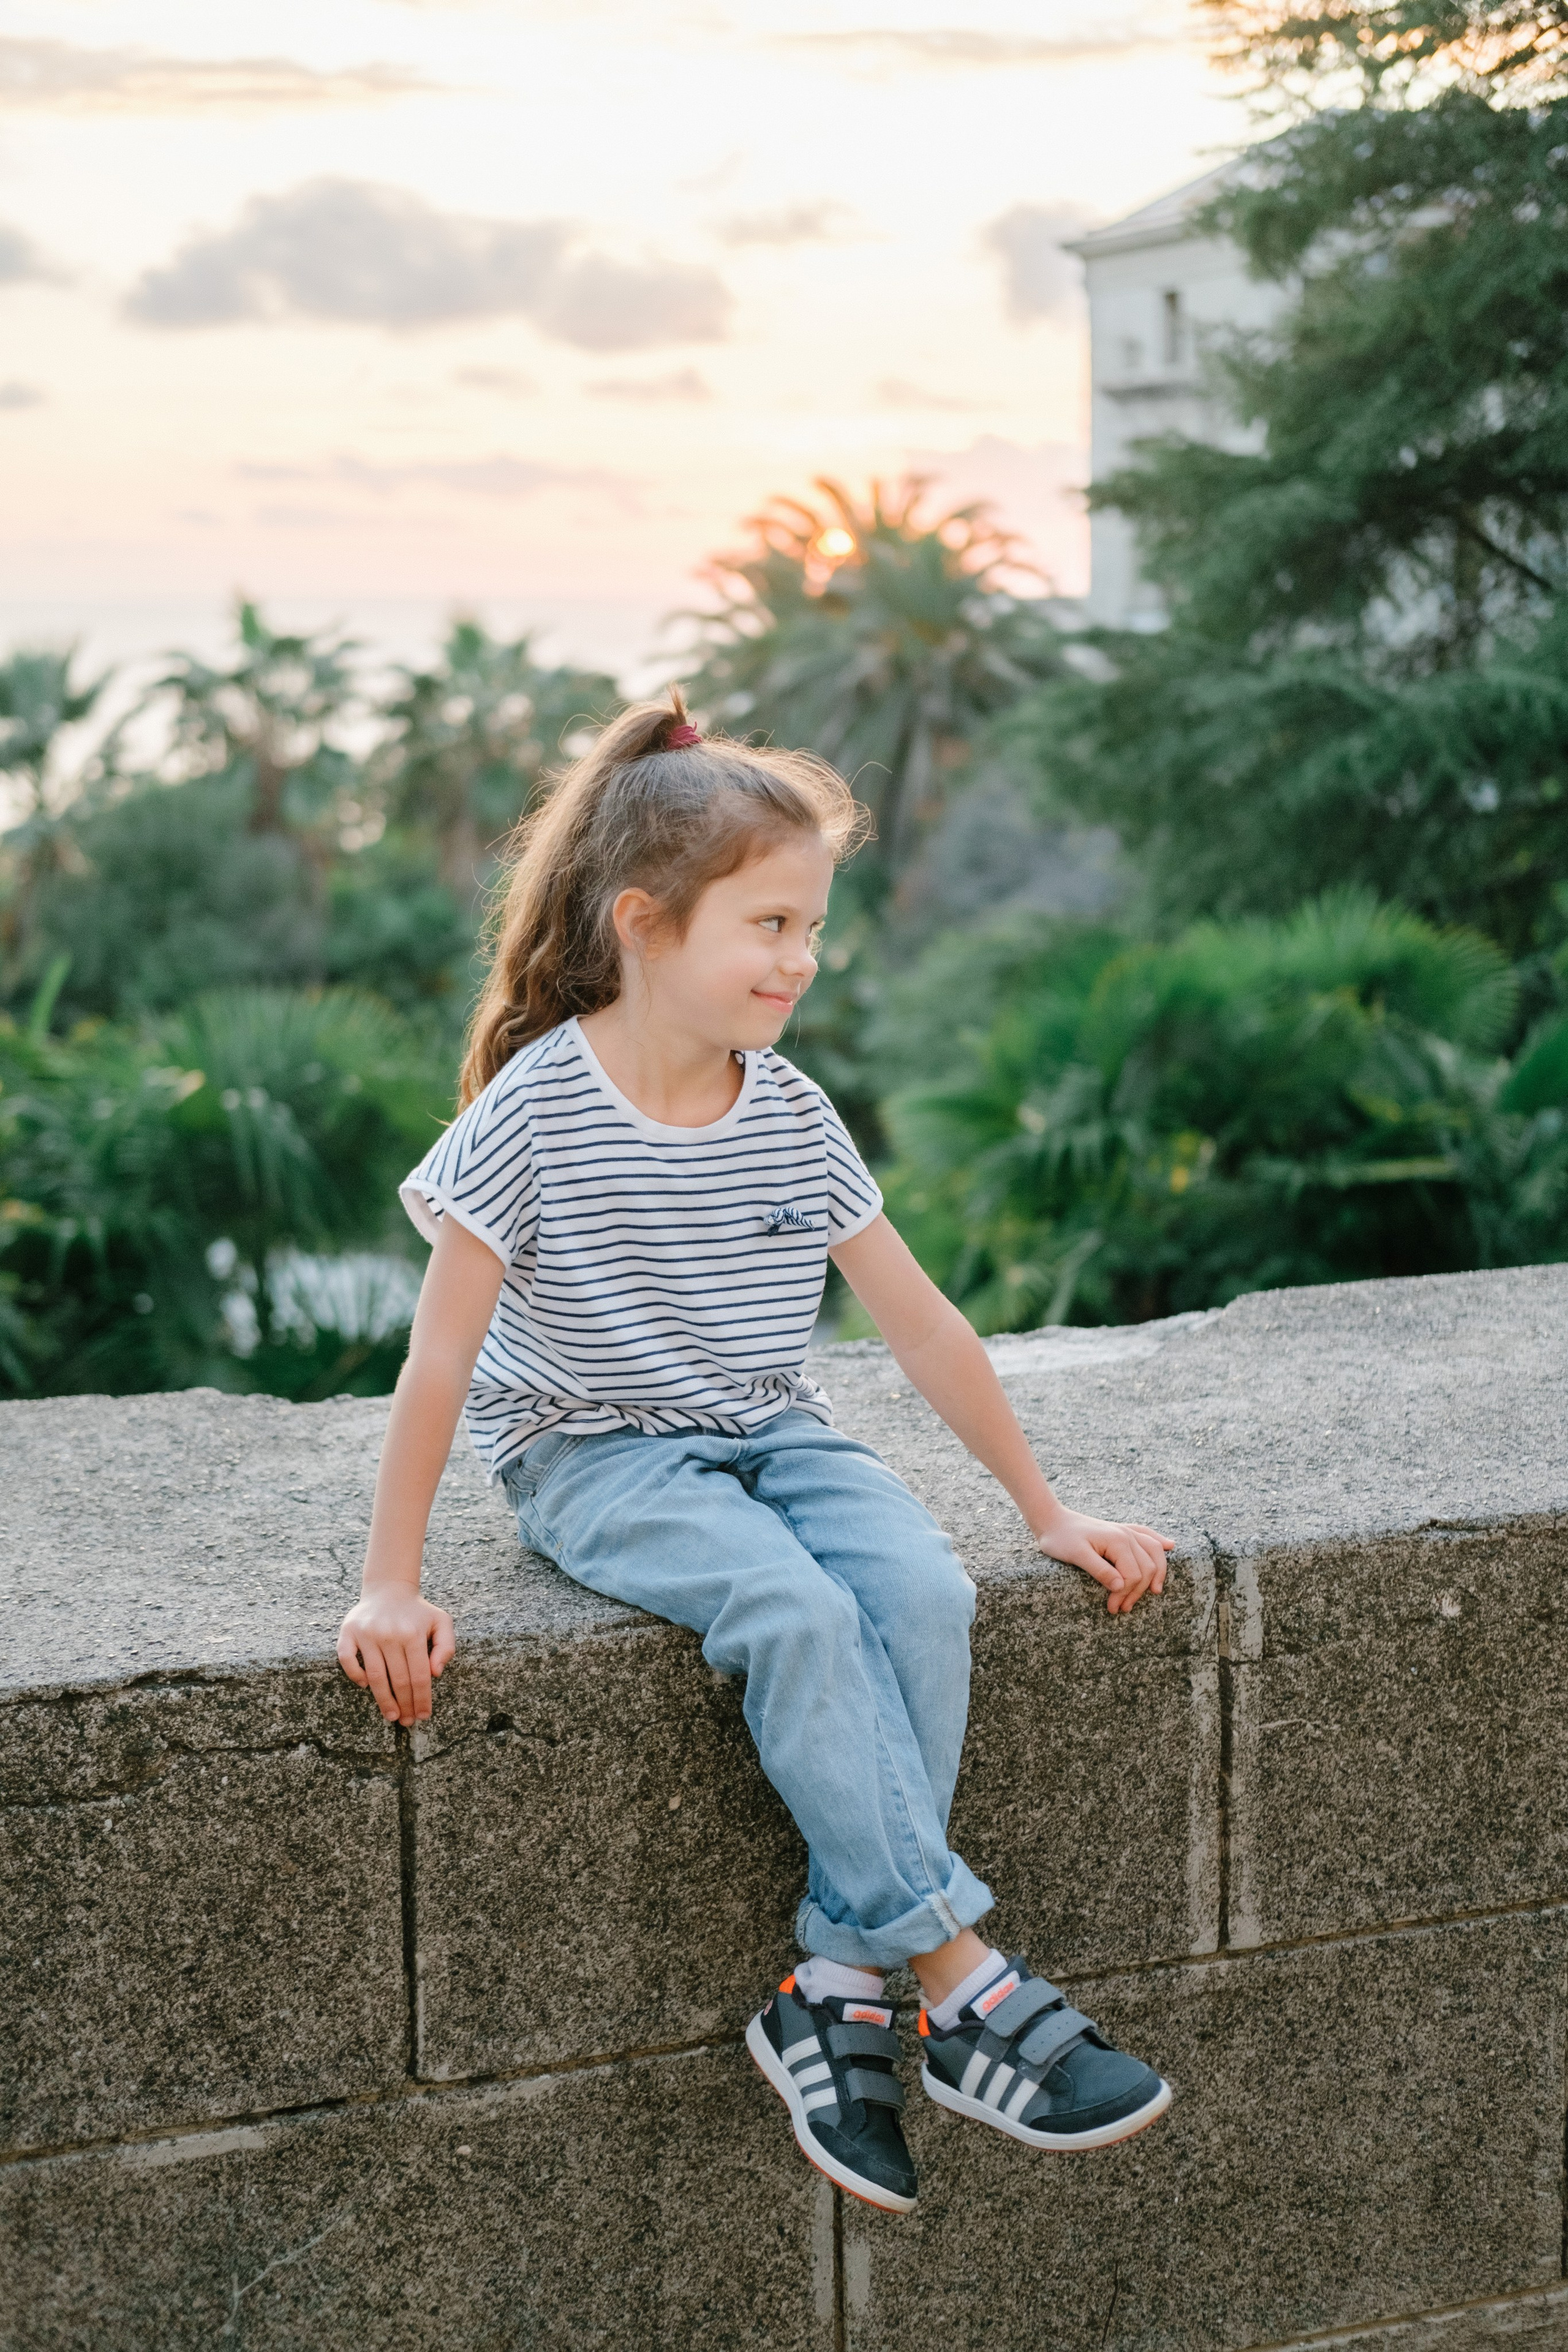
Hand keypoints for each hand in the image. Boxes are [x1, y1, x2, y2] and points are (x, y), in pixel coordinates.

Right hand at [338, 1590, 455, 1724]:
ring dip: (383, 1700)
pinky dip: (355, 1675)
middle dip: (404, 1705)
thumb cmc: (417, 1612)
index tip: (423, 1715)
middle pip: (398, 1680)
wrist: (388, 1589)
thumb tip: (436, 1673)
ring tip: (391, 1716)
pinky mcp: (348, 1632)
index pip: (419, 1675)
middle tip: (407, 1721)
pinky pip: (347, 1659)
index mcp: (413, 1633)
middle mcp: (389, 1633)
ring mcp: (367, 1633)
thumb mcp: (441, 1622)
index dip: (422, 1699)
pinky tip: (366, 1686)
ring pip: (375, 1676)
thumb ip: (446, 1646)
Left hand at [1032, 1507, 1173, 1614]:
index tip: (1112, 1608)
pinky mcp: (1122, 1531)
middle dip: (1138, 1591)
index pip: (1133, 1575)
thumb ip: (1099, 1570)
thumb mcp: (1076, 1556)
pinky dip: (1159, 1542)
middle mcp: (1126, 1534)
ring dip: (1155, 1573)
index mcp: (1117, 1540)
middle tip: (1121, 1609)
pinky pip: (1147, 1535)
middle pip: (1147, 1568)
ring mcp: (1125, 1531)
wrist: (1052, 1520)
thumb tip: (1121, 1586)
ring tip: (1153, 1592)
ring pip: (1154, 1552)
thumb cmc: (1060, 1538)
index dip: (1124, 1595)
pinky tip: (1170, 1546)